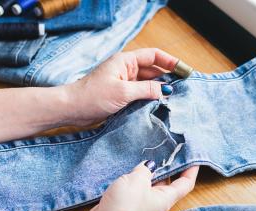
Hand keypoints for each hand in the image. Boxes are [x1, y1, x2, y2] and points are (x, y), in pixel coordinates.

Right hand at [51, 162, 198, 210]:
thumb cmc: (125, 207)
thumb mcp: (138, 181)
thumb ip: (144, 170)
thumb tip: (149, 165)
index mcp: (165, 198)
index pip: (185, 184)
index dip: (191, 170)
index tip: (193, 157)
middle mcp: (156, 202)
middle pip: (168, 183)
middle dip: (168, 167)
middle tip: (167, 149)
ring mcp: (142, 204)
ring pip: (150, 184)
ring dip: (149, 171)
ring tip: (148, 153)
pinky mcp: (128, 205)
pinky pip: (136, 188)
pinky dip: (136, 178)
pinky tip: (130, 168)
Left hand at [62, 48, 177, 125]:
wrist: (72, 109)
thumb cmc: (92, 96)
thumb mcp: (122, 92)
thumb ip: (145, 89)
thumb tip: (165, 90)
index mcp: (125, 61)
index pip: (153, 56)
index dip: (170, 61)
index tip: (183, 70)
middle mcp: (126, 70)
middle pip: (152, 70)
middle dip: (167, 77)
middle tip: (183, 87)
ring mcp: (124, 83)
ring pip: (147, 83)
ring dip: (159, 89)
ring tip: (174, 98)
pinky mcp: (121, 95)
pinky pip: (140, 94)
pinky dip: (149, 98)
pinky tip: (159, 105)